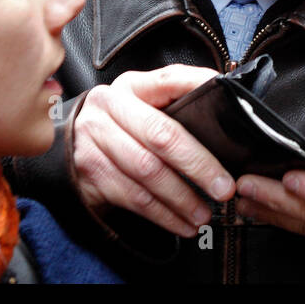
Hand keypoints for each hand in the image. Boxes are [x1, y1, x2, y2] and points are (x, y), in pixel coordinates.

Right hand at [72, 65, 234, 237]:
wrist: (72, 144)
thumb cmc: (122, 125)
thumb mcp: (144, 104)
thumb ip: (177, 103)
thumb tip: (229, 109)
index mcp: (131, 86)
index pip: (170, 80)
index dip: (200, 88)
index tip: (231, 102)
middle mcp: (109, 107)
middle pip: (161, 135)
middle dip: (198, 164)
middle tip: (224, 187)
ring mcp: (94, 139)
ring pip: (147, 172)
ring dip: (181, 198)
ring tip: (205, 213)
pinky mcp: (89, 172)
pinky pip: (133, 197)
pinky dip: (163, 215)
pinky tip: (183, 223)